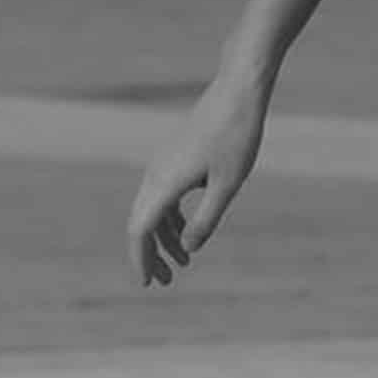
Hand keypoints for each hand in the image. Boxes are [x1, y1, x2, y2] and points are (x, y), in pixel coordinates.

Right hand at [125, 68, 270, 287]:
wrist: (238, 93)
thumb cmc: (237, 138)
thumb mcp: (228, 185)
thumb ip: (206, 219)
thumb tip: (188, 247)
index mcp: (164, 183)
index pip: (140, 231)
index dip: (141, 260)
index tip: (148, 284)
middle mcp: (155, 174)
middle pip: (141, 223)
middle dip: (150, 255)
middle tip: (164, 283)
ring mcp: (162, 165)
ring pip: (153, 210)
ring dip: (163, 238)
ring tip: (184, 264)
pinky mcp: (173, 158)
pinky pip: (163, 196)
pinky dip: (171, 218)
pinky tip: (188, 232)